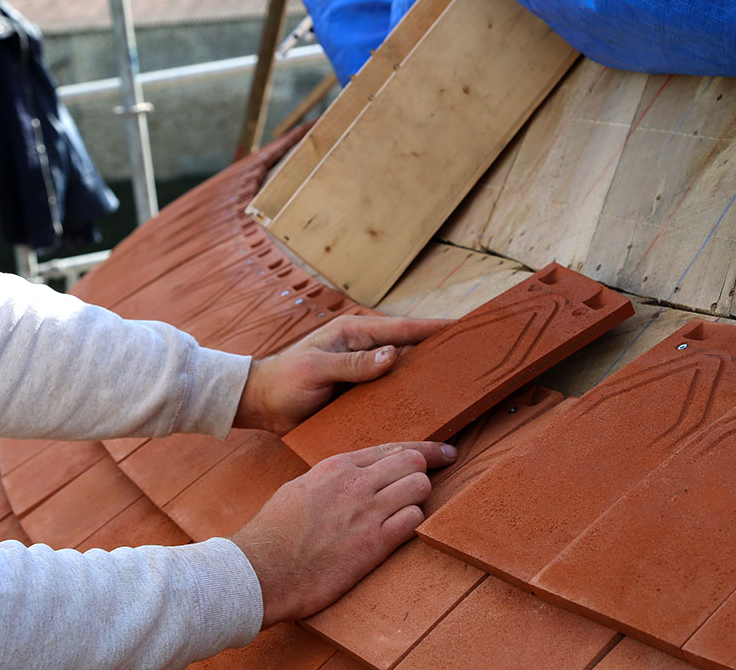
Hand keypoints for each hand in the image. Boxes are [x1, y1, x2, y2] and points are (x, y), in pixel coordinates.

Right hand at [231, 441, 457, 625]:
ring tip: (407, 510)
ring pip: (419, 486)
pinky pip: (414, 520)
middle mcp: (356, 482)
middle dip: (425, 470)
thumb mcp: (301, 488)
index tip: (442, 452)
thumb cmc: (274, 532)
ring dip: (419, 498)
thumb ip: (332, 478)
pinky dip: (413, 523)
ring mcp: (367, 511)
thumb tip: (350, 478)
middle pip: (413, 460)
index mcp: (337, 465)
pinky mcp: (374, 543)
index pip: (392, 447)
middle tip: (430, 482)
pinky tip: (400, 531)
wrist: (262, 569)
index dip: (423, 449)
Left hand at [234, 315, 447, 433]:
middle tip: (472, 355)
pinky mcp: (361, 395)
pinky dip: (409, 398)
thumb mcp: (315, 369)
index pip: (403, 328)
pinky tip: (427, 410)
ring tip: (460, 383)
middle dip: (439, 350)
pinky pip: (391, 395)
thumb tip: (392, 355)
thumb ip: (351, 364)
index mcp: (355, 334)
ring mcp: (365, 373)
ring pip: (404, 373)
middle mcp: (365, 350)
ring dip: (426, 377)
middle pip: (411, 348)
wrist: (263, 405)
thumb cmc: (285, 380)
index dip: (433, 327)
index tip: (462, 325)